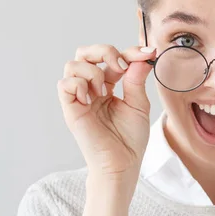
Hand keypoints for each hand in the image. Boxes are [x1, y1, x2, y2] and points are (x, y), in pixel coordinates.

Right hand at [57, 44, 155, 179]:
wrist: (122, 164)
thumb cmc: (130, 139)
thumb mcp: (139, 104)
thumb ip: (137, 80)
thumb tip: (142, 57)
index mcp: (109, 84)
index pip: (113, 58)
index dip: (130, 52)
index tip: (149, 53)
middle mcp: (92, 88)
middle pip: (86, 52)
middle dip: (104, 51)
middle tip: (121, 65)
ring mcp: (80, 97)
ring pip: (73, 64)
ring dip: (93, 71)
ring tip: (106, 91)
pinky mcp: (71, 109)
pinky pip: (65, 84)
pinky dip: (80, 84)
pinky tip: (93, 98)